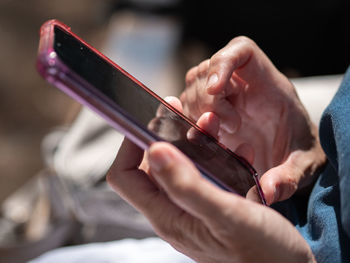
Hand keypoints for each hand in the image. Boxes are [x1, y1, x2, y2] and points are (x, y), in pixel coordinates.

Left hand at [107, 140, 314, 262]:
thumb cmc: (263, 252)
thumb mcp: (226, 214)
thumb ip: (187, 185)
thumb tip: (154, 151)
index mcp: (169, 216)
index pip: (126, 176)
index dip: (129, 146)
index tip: (148, 123)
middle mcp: (175, 212)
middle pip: (151, 167)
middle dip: (163, 137)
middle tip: (181, 114)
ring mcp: (192, 209)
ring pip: (179, 166)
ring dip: (191, 143)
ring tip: (210, 126)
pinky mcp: (210, 205)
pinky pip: (203, 174)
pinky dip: (213, 156)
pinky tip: (236, 152)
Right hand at [180, 36, 325, 204]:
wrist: (289, 155)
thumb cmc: (299, 152)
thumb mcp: (303, 165)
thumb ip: (289, 176)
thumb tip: (267, 191)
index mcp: (268, 83)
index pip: (241, 51)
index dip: (222, 63)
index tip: (215, 90)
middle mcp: (241, 84)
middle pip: (207, 71)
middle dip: (209, 101)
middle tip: (229, 128)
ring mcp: (223, 97)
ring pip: (192, 88)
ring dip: (196, 112)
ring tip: (218, 136)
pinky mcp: (209, 111)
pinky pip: (186, 106)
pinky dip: (187, 121)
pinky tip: (201, 136)